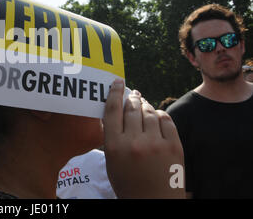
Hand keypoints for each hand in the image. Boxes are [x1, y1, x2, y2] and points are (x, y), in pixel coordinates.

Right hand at [103, 79, 184, 198]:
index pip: (112, 110)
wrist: (153, 202)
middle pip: (131, 108)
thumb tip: (117, 109)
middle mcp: (134, 142)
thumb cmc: (128, 183)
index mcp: (114, 146)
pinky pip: (166, 120)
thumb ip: (112, 136)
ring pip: (149, 112)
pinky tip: (156, 117)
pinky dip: (160, 115)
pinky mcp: (174, 146)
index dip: (115, 92)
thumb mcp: (111, 161)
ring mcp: (155, 144)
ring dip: (145, 105)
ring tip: (143, 104)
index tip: (118, 82)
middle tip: (132, 94)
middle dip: (131, 98)